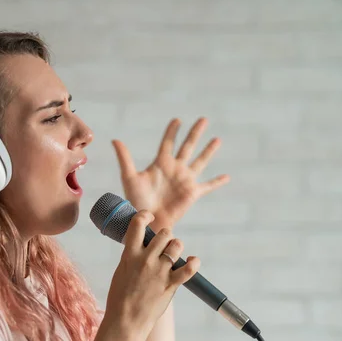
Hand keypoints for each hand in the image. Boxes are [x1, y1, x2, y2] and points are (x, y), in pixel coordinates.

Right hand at [103, 210, 199, 338]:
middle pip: (164, 233)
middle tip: (164, 244)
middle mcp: (146, 259)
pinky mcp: (170, 284)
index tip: (149, 217)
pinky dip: (194, 263)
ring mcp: (159, 271)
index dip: (145, 215)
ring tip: (174, 254)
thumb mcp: (121, 270)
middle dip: (166, 236)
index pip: (138, 224)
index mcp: (130, 254)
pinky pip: (188, 269)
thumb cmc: (120, 297)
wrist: (125, 320)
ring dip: (177, 247)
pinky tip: (193, 261)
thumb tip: (143, 245)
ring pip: (176, 246)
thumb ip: (132, 256)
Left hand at [112, 117, 229, 225]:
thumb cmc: (136, 201)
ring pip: (200, 161)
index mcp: (161, 163)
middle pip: (187, 146)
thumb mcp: (129, 177)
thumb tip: (115, 140)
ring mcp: (185, 180)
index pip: (168, 143)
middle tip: (203, 119)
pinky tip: (227, 177)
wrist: (147, 221)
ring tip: (217, 140)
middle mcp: (175, 169)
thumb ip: (124, 158)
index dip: (172, 132)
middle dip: (195, 133)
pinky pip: (208, 186)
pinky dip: (217, 182)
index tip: (177, 120)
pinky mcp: (192, 193)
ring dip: (209, 151)